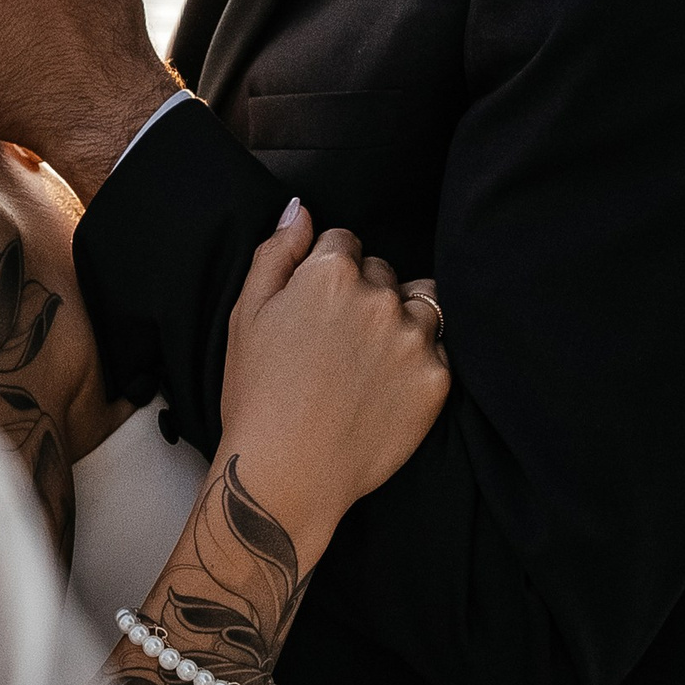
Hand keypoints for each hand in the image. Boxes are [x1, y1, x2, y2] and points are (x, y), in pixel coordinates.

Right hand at [215, 205, 450, 565]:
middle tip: (337, 345)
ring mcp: (414, 340)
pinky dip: (419, 363)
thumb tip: (301, 209)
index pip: (345, 242)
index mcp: (330, 273)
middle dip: (365, 295)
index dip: (325, 273)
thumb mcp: (245, 315)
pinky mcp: (437, 381)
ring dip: (402, 320)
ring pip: (422, 303)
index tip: (314, 310)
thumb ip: (276, 253)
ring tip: (370, 362)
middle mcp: (380, 298)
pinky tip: (386, 390)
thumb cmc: (257, 395)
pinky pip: (439, 351)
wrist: (286, 476)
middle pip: (383, 273)